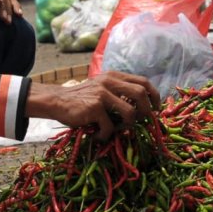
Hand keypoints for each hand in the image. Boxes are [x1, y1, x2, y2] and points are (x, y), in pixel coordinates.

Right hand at [28, 71, 160, 140]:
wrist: (56, 101)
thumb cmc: (81, 99)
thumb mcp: (101, 88)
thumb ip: (118, 92)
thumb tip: (142, 109)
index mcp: (114, 76)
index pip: (143, 82)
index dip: (154, 96)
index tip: (156, 109)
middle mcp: (109, 81)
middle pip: (141, 94)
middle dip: (147, 111)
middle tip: (143, 123)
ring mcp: (102, 94)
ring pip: (129, 112)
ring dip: (128, 125)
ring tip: (118, 130)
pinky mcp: (94, 107)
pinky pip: (110, 126)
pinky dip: (105, 135)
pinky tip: (97, 135)